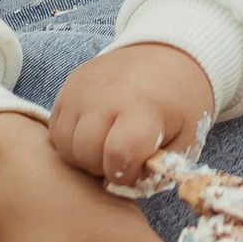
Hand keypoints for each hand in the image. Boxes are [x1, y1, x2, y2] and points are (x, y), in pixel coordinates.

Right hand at [47, 42, 217, 190]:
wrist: (168, 54)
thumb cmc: (180, 101)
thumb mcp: (187, 136)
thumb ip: (162, 168)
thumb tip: (131, 187)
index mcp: (142, 109)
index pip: (118, 155)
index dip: (125, 173)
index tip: (137, 168)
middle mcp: (105, 96)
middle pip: (86, 152)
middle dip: (101, 167)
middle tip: (120, 159)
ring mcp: (82, 89)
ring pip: (64, 143)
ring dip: (82, 156)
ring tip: (105, 148)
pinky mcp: (68, 85)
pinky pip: (56, 127)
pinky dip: (70, 139)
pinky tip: (92, 134)